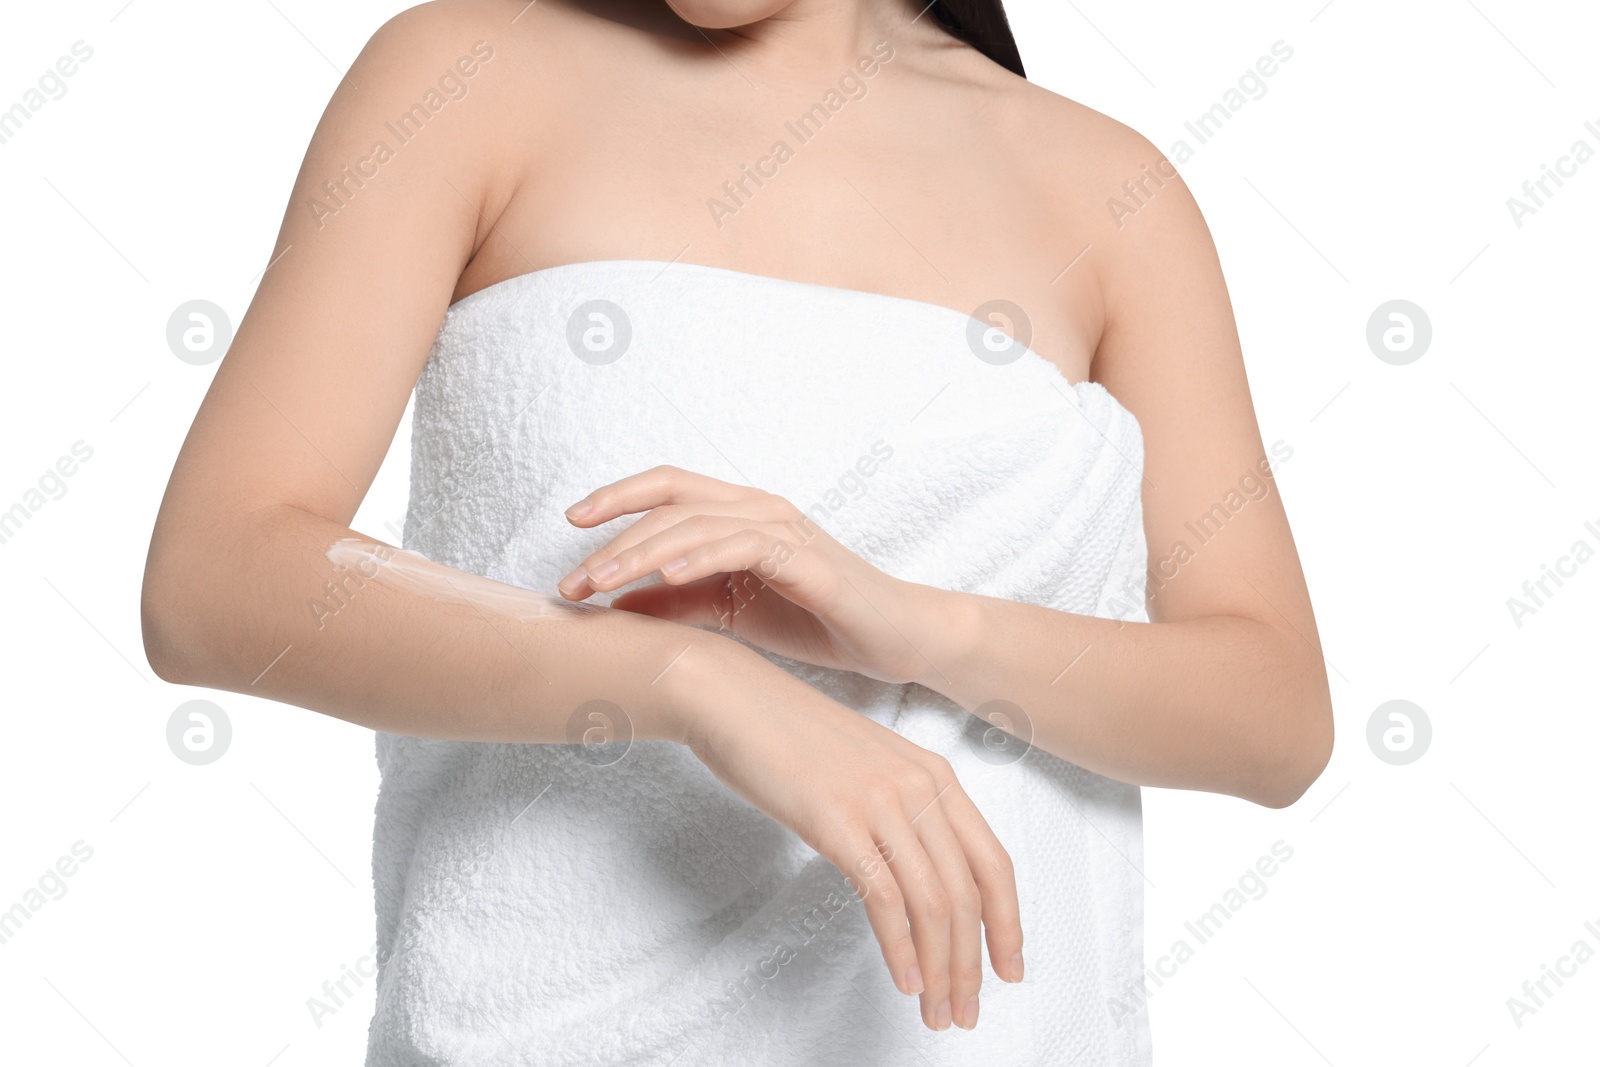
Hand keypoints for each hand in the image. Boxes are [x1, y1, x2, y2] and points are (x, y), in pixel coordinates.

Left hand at [558, 465, 937, 684]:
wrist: (894, 637)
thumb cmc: (815, 618)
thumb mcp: (730, 614)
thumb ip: (676, 603)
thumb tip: (613, 605)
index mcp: (739, 513)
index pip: (667, 487)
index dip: (616, 497)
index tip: (570, 524)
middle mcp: (758, 508)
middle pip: (671, 504)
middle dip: (614, 541)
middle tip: (573, 583)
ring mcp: (783, 529)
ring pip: (698, 523)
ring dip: (643, 553)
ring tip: (603, 583)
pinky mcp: (806, 558)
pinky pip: (744, 546)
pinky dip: (701, 557)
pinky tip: (667, 577)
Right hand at [672, 637, 1024, 1030]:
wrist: (732, 697)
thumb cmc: (789, 735)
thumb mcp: (867, 767)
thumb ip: (902, 809)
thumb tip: (920, 870)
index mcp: (934, 774)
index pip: (992, 863)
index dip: (1008, 923)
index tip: (1008, 968)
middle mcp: (919, 787)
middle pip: (968, 893)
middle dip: (973, 964)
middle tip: (966, 1013)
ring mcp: (880, 802)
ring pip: (933, 903)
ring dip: (941, 969)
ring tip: (937, 1011)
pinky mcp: (837, 821)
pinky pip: (885, 898)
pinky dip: (900, 948)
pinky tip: (905, 980)